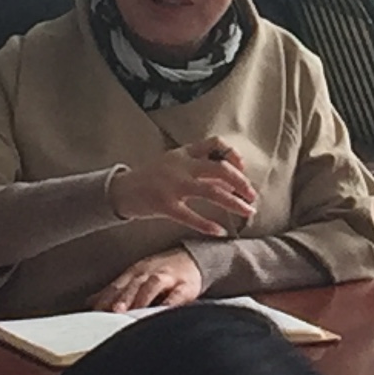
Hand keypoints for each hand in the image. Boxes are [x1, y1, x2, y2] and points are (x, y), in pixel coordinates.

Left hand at [93, 247, 203, 311]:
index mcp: (134, 273)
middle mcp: (148, 273)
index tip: (95, 313)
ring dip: (141, 299)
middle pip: (132, 285)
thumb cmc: (162, 272)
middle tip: (112, 312)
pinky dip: (169, 304)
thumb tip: (90, 302)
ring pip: (152, 286)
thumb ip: (116, 290)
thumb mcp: (137, 278)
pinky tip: (163, 313)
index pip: (116, 286)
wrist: (194, 258)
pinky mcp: (185, 286)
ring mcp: (167, 277)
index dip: (105, 299)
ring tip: (132, 313)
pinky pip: (177, 295)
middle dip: (121, 298)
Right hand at [110, 138, 256, 237]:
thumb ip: (200, 169)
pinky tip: (220, 231)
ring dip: (234, 202)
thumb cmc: (152, 177)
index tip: (242, 169)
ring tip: (247, 211)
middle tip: (252, 195)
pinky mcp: (164, 205)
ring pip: (211, 192)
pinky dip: (208, 225)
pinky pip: (191, 216)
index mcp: (184, 153)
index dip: (233, 155)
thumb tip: (229, 180)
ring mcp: (172, 185)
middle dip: (241, 183)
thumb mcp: (175, 165)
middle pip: (219, 169)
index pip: (215, 144)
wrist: (121, 190)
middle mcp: (181, 166)